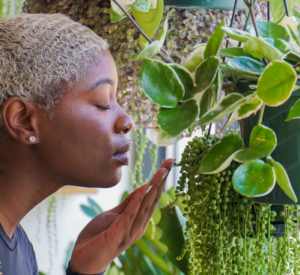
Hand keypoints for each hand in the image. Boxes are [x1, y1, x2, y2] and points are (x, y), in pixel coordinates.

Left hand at [69, 158, 174, 273]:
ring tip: (162, 171)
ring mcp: (131, 231)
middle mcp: (139, 225)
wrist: (82, 259)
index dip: (160, 180)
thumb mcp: (115, 215)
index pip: (152, 197)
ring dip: (154, 187)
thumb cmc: (99, 236)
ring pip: (145, 205)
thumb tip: (142, 188)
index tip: (168, 164)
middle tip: (171, 161)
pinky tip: (144, 188)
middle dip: (162, 179)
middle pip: (153, 199)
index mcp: (139, 220)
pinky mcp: (119, 234)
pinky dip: (137, 200)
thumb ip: (128, 204)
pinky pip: (130, 214)